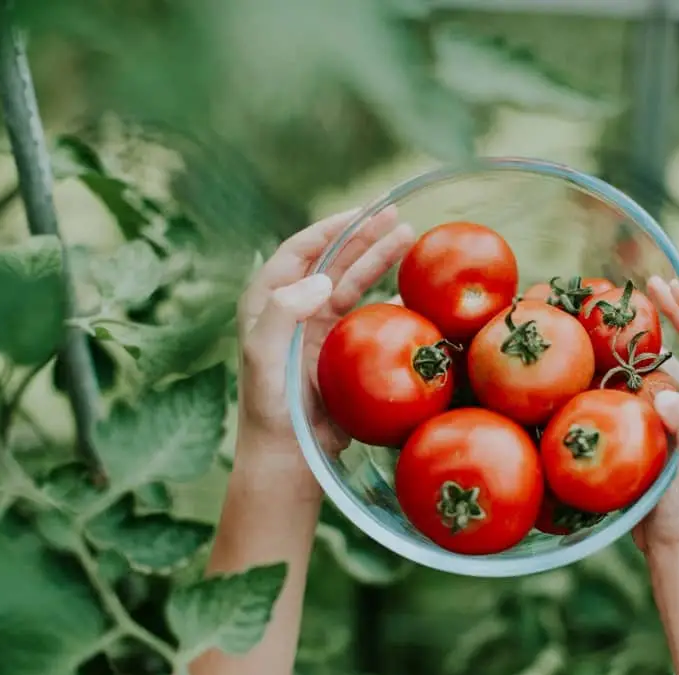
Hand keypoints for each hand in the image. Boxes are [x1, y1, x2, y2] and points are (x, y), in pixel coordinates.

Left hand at [236, 205, 415, 459]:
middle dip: (363, 236)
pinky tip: (414, 291)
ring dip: (380, 260)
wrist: (290, 457)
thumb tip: (321, 278)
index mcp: (268, 303)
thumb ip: (283, 312)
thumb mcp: (264, 357)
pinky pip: (371, 317)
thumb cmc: (271, 408)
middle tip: (396, 216)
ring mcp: (320, 331)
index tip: (359, 213)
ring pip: (355, 283)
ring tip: (409, 238)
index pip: (299, 252)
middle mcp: (294, 310)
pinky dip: (392, 301)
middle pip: (333, 261)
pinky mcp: (343, 352)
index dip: (329, 229)